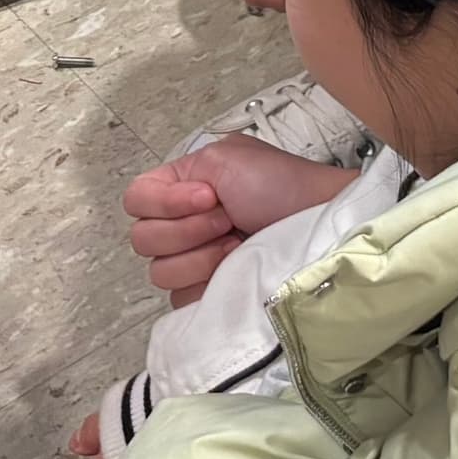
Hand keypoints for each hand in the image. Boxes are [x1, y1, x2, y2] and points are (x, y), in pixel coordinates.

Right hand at [118, 133, 362, 299]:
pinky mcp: (211, 296)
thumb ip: (178, 177)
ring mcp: (196, 263)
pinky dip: (206, 284)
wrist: (322, 223)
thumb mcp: (224, 158)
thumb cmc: (281, 186)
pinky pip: (181, 300)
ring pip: (160, 272)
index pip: (135, 200)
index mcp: (181, 189)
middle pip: (143, 239)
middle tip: (230, 221)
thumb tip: (170, 215)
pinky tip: (235, 271)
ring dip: (202, 257)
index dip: (166, 203)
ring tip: (239, 247)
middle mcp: (183, 225)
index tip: (211, 197)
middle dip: (190, 229)